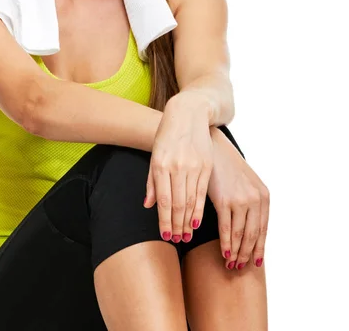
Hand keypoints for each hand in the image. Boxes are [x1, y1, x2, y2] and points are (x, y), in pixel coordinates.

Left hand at [143, 94, 213, 243]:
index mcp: (161, 165)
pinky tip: (197, 220)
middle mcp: (177, 167)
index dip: (165, 220)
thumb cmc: (167, 135)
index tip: (166, 236)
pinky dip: (199, 208)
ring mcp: (193, 166)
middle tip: (177, 240)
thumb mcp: (155, 155)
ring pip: (191, 200)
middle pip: (178, 203)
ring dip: (188, 221)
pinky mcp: (206, 165)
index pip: (163, 200)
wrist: (187, 114)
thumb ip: (151, 181)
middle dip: (177, 225)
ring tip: (186, 235)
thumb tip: (148, 205)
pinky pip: (203, 192)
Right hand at [208, 125, 269, 269]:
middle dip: (247, 254)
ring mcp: (241, 200)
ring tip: (232, 264)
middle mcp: (256, 199)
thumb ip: (250, 201)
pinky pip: (226, 229)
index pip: (264, 229)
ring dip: (236, 253)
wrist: (213, 146)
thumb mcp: (245, 182)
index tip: (254, 261)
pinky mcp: (225, 200)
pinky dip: (226, 244)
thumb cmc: (226, 165)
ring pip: (240, 235)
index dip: (259, 248)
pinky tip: (224, 253)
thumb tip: (249, 225)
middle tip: (241, 268)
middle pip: (253, 235)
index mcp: (264, 196)